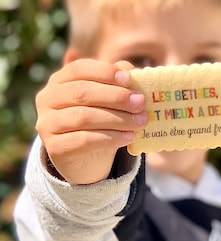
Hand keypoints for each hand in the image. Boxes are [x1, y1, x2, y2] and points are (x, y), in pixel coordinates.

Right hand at [35, 59, 146, 183]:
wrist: (86, 159)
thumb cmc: (98, 123)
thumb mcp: (106, 101)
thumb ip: (115, 83)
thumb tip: (130, 69)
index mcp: (60, 80)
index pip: (79, 69)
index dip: (105, 72)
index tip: (129, 79)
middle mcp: (48, 99)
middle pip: (82, 92)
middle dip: (116, 97)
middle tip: (140, 103)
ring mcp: (48, 124)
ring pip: (84, 117)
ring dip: (117, 119)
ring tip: (139, 122)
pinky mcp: (54, 147)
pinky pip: (84, 140)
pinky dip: (111, 138)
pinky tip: (128, 137)